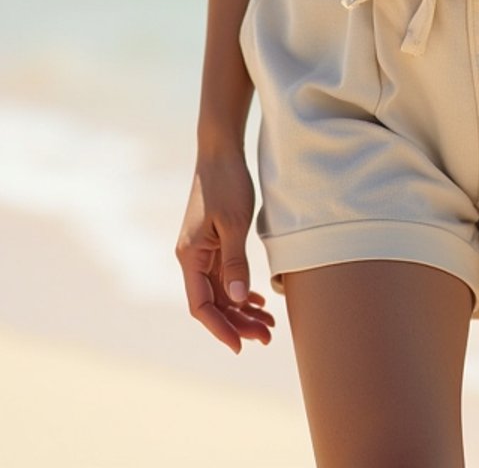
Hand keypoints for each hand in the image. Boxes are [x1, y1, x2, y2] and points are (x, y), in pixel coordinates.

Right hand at [175, 152, 275, 352]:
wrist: (220, 151)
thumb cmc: (227, 182)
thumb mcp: (234, 224)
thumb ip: (236, 263)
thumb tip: (239, 301)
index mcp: (190, 257)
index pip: (201, 306)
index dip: (220, 329)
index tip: (241, 346)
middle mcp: (192, 258)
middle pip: (213, 303)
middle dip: (238, 323)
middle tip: (267, 337)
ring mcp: (202, 251)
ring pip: (221, 292)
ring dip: (242, 310)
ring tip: (268, 325)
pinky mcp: (213, 243)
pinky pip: (225, 277)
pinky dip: (241, 291)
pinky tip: (257, 300)